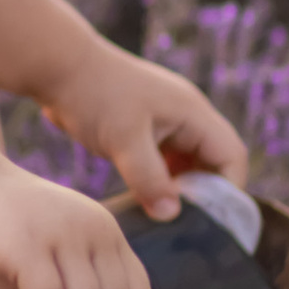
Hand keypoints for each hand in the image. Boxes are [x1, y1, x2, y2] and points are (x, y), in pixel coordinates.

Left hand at [33, 37, 247, 216]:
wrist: (57, 66)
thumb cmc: (93, 95)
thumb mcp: (123, 140)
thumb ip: (150, 179)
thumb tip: (172, 214)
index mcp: (193, 112)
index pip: (231, 156)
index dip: (227, 190)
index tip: (207, 220)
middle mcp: (185, 115)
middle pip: (213, 161)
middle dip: (203, 192)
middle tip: (182, 222)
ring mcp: (165, 120)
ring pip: (187, 162)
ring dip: (180, 187)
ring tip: (162, 214)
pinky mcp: (143, 127)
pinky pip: (164, 158)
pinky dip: (160, 179)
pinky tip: (144, 198)